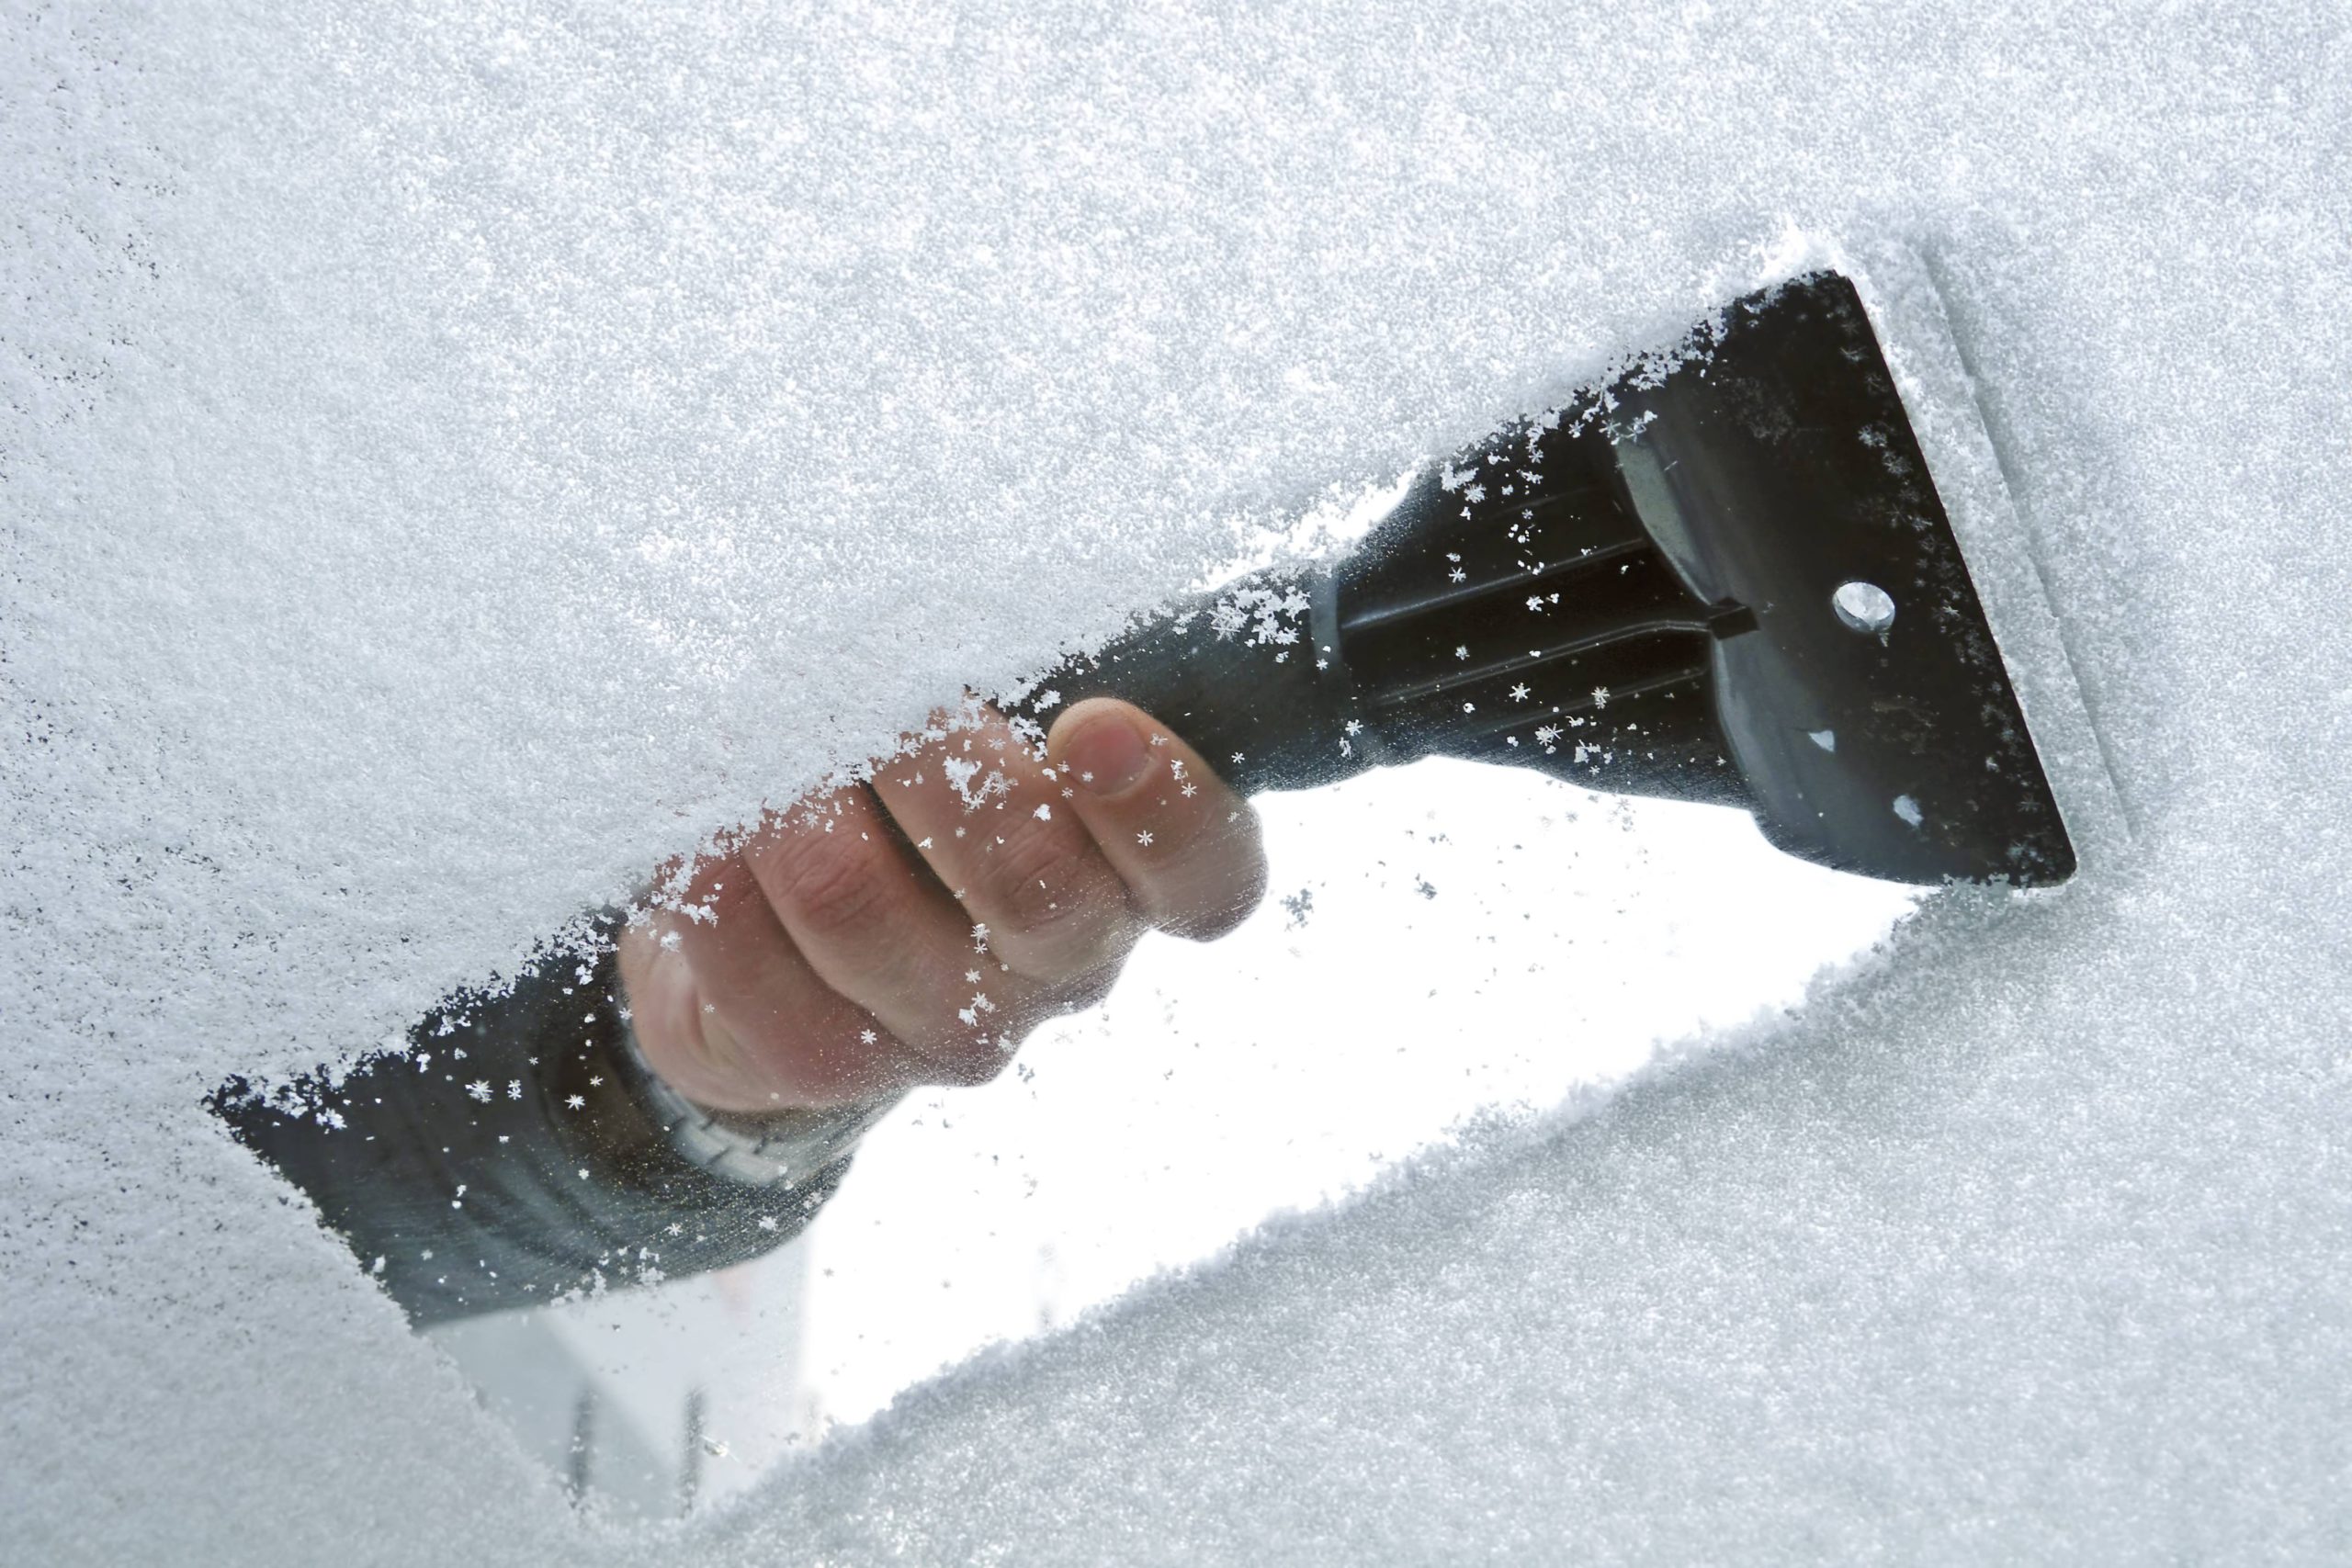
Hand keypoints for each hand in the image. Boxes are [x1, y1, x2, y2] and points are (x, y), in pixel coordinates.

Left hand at [616, 698, 1267, 1112]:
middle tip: (874, 681)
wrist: (790, 914)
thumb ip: (1024, 667)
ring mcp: (951, 1028)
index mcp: (1137, 879)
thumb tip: (972, 590)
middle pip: (1031, 885)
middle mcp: (1064, 966)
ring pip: (864, 913)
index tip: (1093, 722)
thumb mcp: (1000, 711)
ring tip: (762, 736)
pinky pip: (763, 972)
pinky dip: (717, 881)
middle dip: (934, 757)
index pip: (1206, 875)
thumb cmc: (920, 777)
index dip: (1163, 809)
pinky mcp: (832, 1063)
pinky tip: (706, 826)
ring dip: (794, 801)